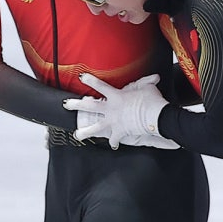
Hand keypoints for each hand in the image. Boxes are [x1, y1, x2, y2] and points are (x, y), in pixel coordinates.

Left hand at [63, 73, 178, 149]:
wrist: (155, 117)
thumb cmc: (151, 101)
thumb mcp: (148, 87)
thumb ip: (146, 82)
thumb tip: (154, 78)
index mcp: (116, 96)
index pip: (99, 85)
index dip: (89, 80)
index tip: (81, 77)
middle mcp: (111, 109)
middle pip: (89, 106)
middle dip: (76, 105)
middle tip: (66, 104)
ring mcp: (114, 122)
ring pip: (95, 127)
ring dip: (85, 131)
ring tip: (77, 134)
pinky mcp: (120, 132)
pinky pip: (114, 139)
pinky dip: (114, 142)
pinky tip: (112, 145)